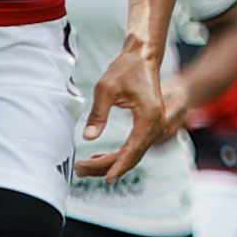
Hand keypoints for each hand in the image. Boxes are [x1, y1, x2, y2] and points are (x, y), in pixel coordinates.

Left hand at [77, 40, 176, 179]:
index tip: (106, 179)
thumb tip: (88, 137)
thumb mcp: (106, 88)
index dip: (118, 165)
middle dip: (107, 166)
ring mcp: (155, 126)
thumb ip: (98, 114)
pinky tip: (99, 158)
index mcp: (149, 117)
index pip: (133, 149)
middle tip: (80, 169)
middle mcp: (156, 125)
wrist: (143, 57)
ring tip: (85, 166)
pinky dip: (118, 154)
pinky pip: (134, 146)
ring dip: (110, 162)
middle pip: (132, 156)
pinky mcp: (149, 125)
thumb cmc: (126, 68)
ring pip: (133, 153)